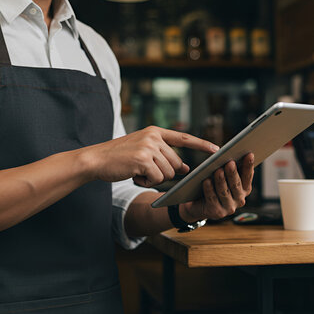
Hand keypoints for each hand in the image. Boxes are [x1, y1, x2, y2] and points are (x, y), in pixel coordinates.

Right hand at [80, 126, 218, 186]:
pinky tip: (134, 175)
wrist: (96, 160)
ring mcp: (148, 147)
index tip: (217, 149)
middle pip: (176, 163)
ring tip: (137, 171)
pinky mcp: (143, 160)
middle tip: (144, 170)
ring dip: (154, 178)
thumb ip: (163, 156)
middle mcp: (153, 137)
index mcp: (155, 131)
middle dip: (164, 172)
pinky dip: (146, 182)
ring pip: (168, 173)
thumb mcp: (143, 152)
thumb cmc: (119, 158)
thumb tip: (185, 167)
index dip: (201, 144)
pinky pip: (157, 179)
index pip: (184, 138)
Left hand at [180, 153, 254, 220]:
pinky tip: (206, 181)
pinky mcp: (216, 212)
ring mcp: (229, 207)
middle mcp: (240, 200)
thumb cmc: (214, 185)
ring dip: (221, 180)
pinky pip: (212, 198)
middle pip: (236, 184)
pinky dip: (209, 189)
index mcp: (245, 189)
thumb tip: (231, 153)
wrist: (199, 204)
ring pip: (224, 192)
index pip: (248, 176)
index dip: (248, 165)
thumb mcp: (224, 176)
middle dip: (233, 173)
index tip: (249, 154)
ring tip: (218, 170)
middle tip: (230, 162)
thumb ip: (230, 168)